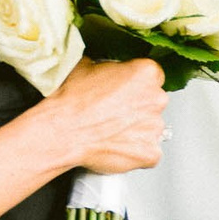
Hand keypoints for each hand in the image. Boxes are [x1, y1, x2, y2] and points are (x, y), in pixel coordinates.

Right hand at [49, 58, 167, 173]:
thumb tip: (101, 70)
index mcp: (146, 73)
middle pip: (153, 102)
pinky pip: (148, 152)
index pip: (151, 76)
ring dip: (135, 129)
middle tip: (113, 112)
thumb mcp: (85, 66)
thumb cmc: (71, 101)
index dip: (135, 84)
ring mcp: (155, 128)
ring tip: (110, 131)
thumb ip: (104, 67)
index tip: (124, 90)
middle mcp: (156, 99)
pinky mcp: (150, 153)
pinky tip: (115, 146)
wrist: (62, 131)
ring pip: (150, 128)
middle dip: (137, 107)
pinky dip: (134, 152)